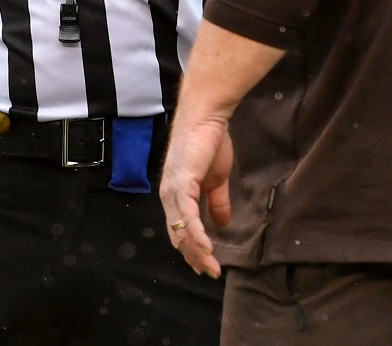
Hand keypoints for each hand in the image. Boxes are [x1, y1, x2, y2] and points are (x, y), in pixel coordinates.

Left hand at [158, 114, 233, 278]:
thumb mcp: (217, 179)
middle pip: (178, 235)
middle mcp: (169, 196)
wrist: (207, 117)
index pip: (181, 230)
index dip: (192, 249)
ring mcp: (172, 190)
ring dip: (196, 251)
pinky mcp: (181, 183)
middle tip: (210, 273)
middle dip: (194, 257)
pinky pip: (186, 215)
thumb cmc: (210, 143)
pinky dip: (195, 234)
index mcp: (176, 196)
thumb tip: (222, 224)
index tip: (207, 265)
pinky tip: (206, 248)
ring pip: (181, 230)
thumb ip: (217, 201)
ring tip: (211, 267)